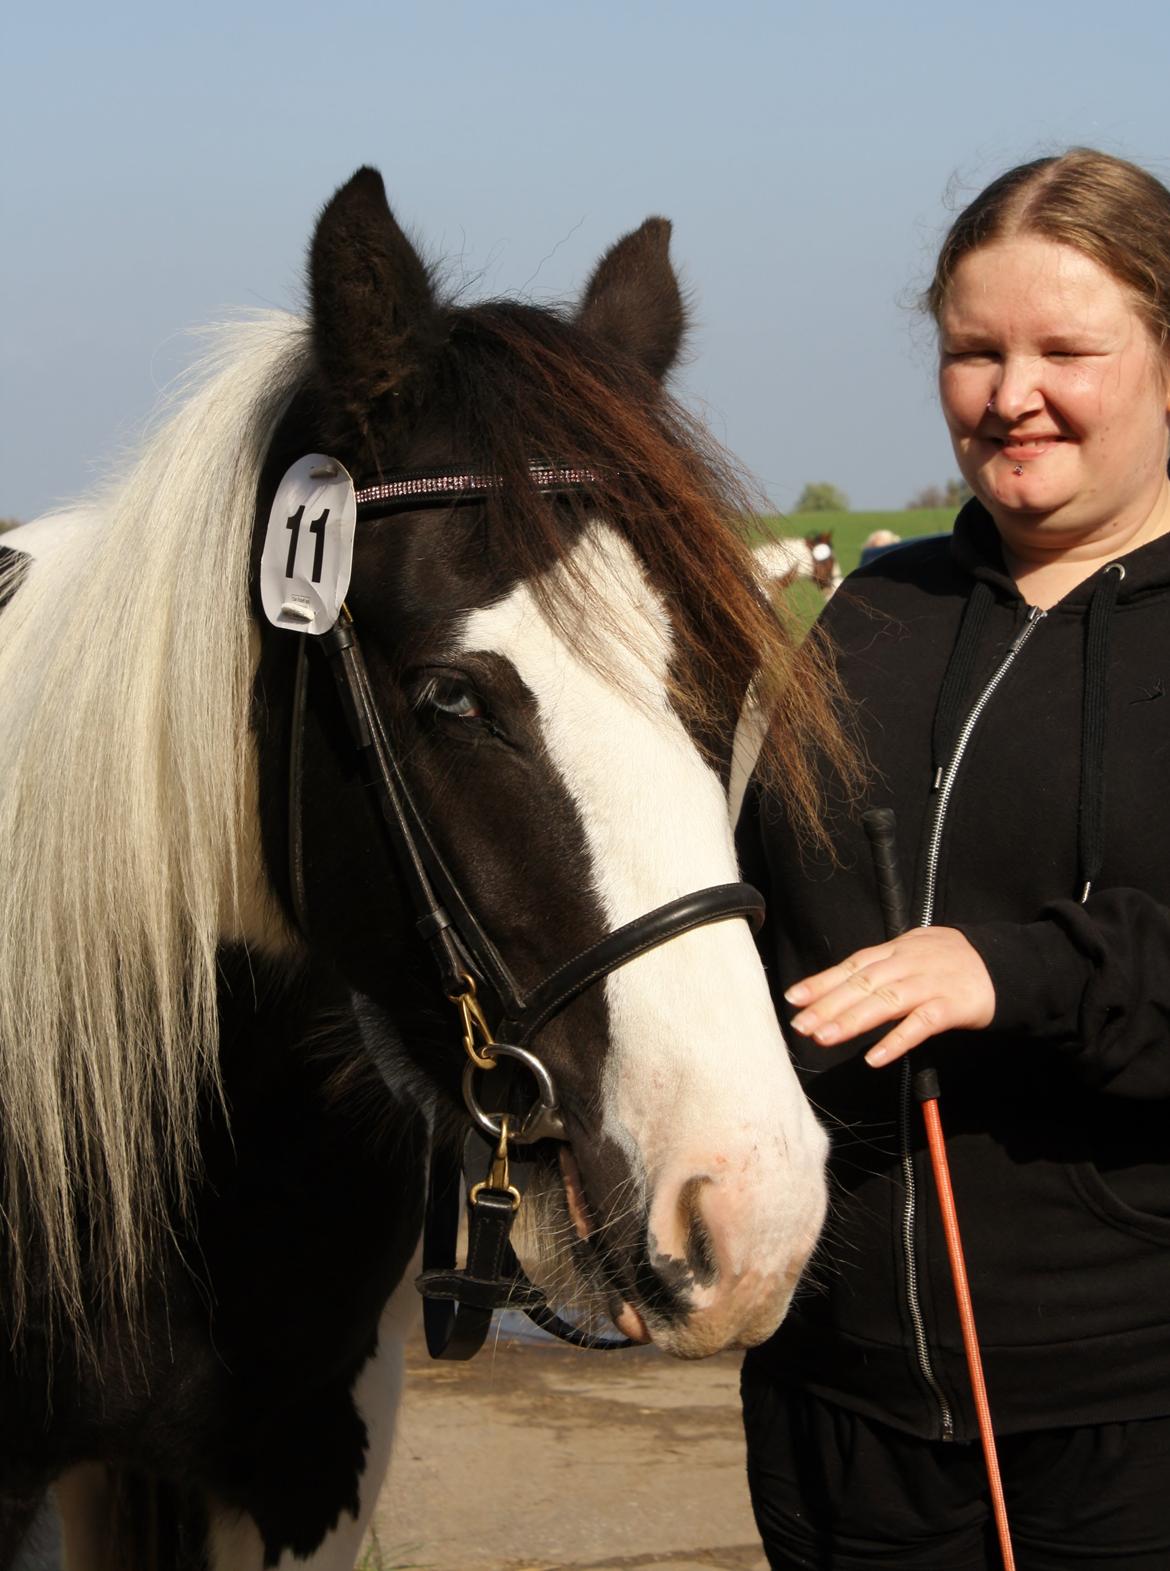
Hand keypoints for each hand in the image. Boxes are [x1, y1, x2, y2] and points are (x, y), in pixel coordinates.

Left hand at [784, 927, 994, 1067]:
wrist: (1006, 964)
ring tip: (824, 1038)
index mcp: (896, 951)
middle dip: (828, 1005)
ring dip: (852, 1021)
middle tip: (800, 1026)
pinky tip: (875, 1057)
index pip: (852, 965)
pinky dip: (897, 1040)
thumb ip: (881, 967)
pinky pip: (921, 1024)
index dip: (821, 981)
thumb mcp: (913, 953)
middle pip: (862, 984)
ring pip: (885, 1001)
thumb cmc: (952, 962)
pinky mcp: (953, 1006)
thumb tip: (839, 986)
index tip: (793, 998)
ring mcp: (931, 983)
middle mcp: (908, 963)